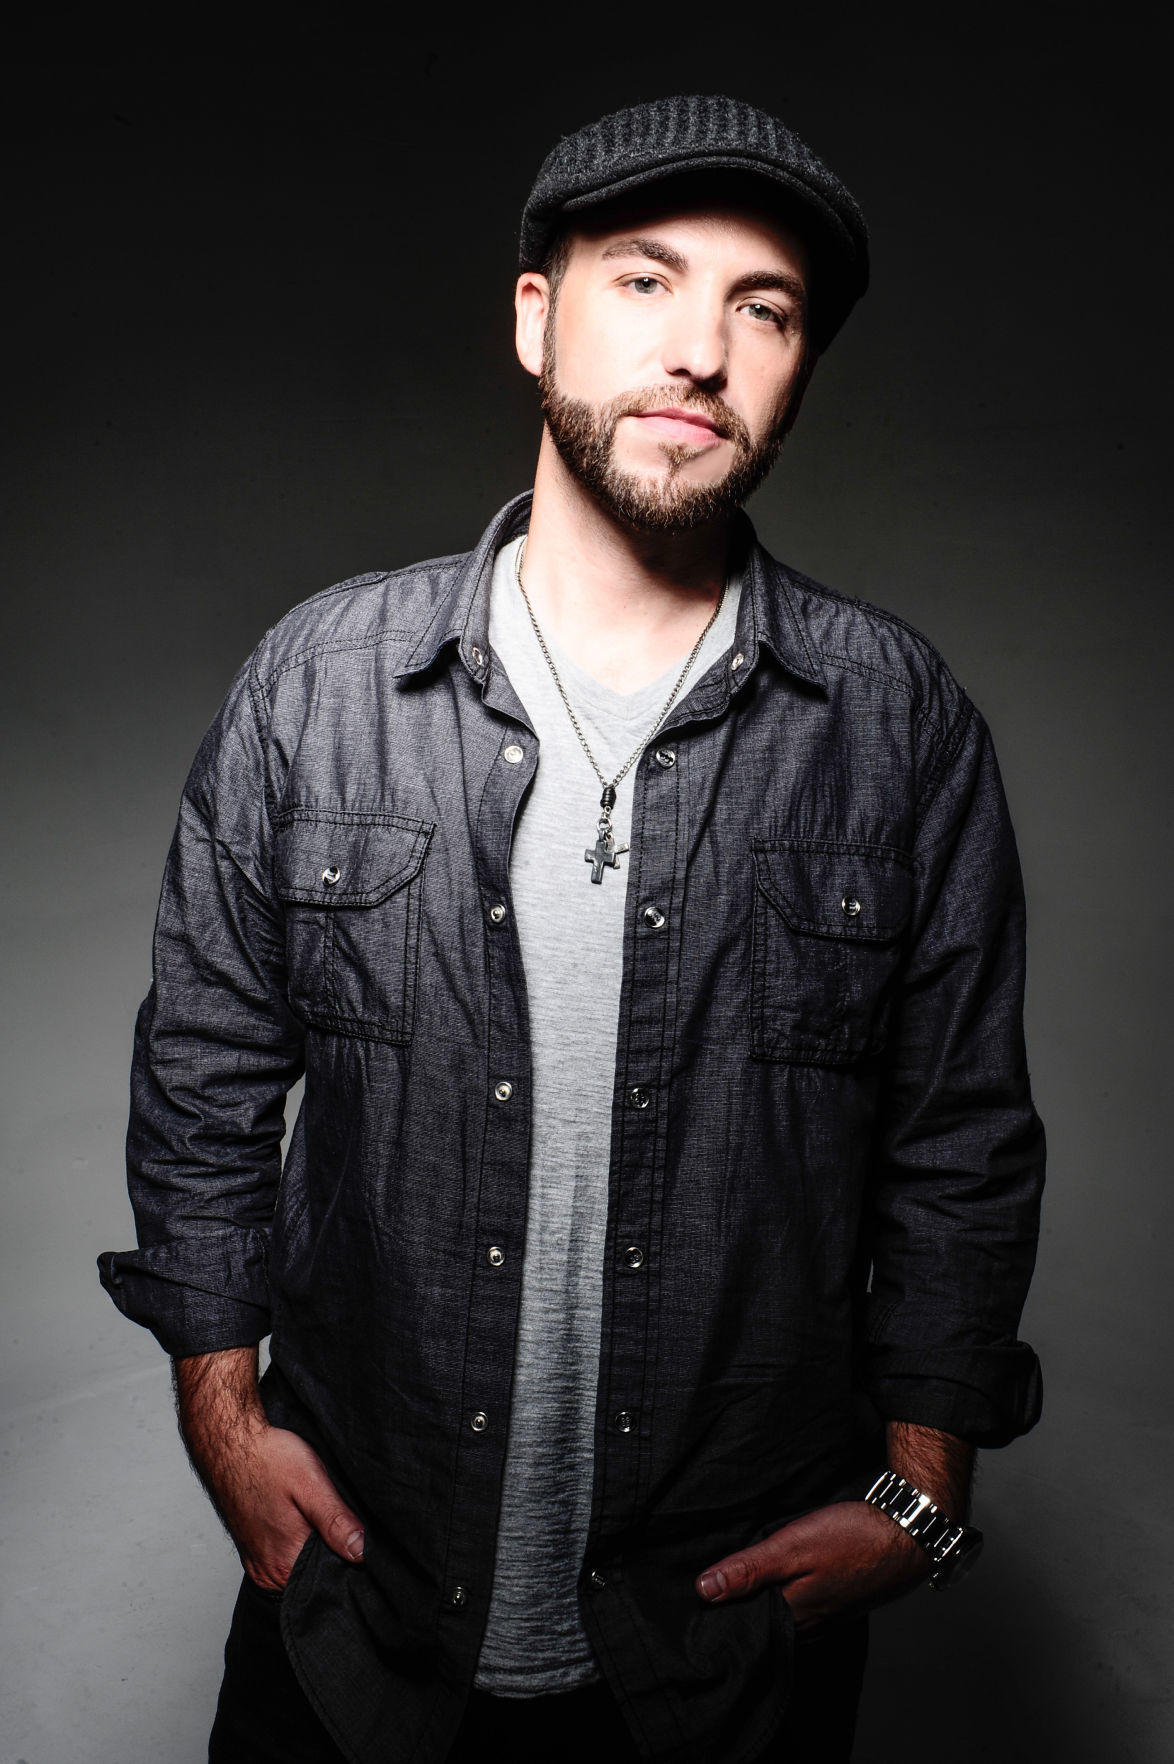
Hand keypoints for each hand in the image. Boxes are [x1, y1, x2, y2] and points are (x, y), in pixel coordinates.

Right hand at [210, 1418, 366, 1591]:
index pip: (330, 1576)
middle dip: (331, 1550)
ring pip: (299, 1566)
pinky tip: (297, 1518)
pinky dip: (295, 1543)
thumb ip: (336, 1522)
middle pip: (314, 1573)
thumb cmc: (269, 1459)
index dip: (348, 1556)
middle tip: (326, 1514)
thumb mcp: (312, 1485)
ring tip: (310, 1514)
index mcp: (285, 1564)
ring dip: (313, 1545)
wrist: (232, 1445)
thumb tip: (362, 1551)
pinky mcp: (253, 1552)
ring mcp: (259, 1564)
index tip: (349, 1529)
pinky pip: (283, 1559)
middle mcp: (269, 1573)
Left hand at [696, 1501, 927, 1628]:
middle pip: (765, 1623)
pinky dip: (788, 1598)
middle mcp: (810, 1623)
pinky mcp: (842, 1600)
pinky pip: (805, 1607)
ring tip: (738, 1589)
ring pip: (786, 1616)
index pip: (745, 1625)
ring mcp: (829, 1614)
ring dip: (765, 1604)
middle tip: (709, 1594)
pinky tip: (783, 1584)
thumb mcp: (792, 1546)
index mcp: (792, 1615)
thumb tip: (704, 1590)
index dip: (720, 1615)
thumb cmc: (852, 1538)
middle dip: (740, 1611)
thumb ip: (750, 1569)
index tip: (694, 1606)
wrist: (908, 1533)